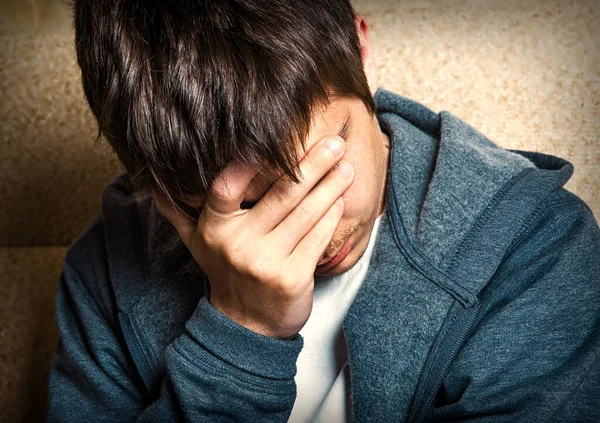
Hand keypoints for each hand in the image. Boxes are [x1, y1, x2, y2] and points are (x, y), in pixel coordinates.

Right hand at [153, 136, 353, 339]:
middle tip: (334, 142)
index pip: (226, 187)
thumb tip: (153, 181)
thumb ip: (178, 211)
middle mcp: (239, 244)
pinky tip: (342, 199)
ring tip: (347, 166)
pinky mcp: (293, 277)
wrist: (246, 324)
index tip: (275, 135)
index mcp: (214, 229)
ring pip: (305, 214)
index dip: (248, 161)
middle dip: (312, 165)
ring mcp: (267, 261)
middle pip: (281, 195)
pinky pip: (317, 238)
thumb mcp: (197, 243)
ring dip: (330, 187)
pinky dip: (332, 216)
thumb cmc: (226, 272)